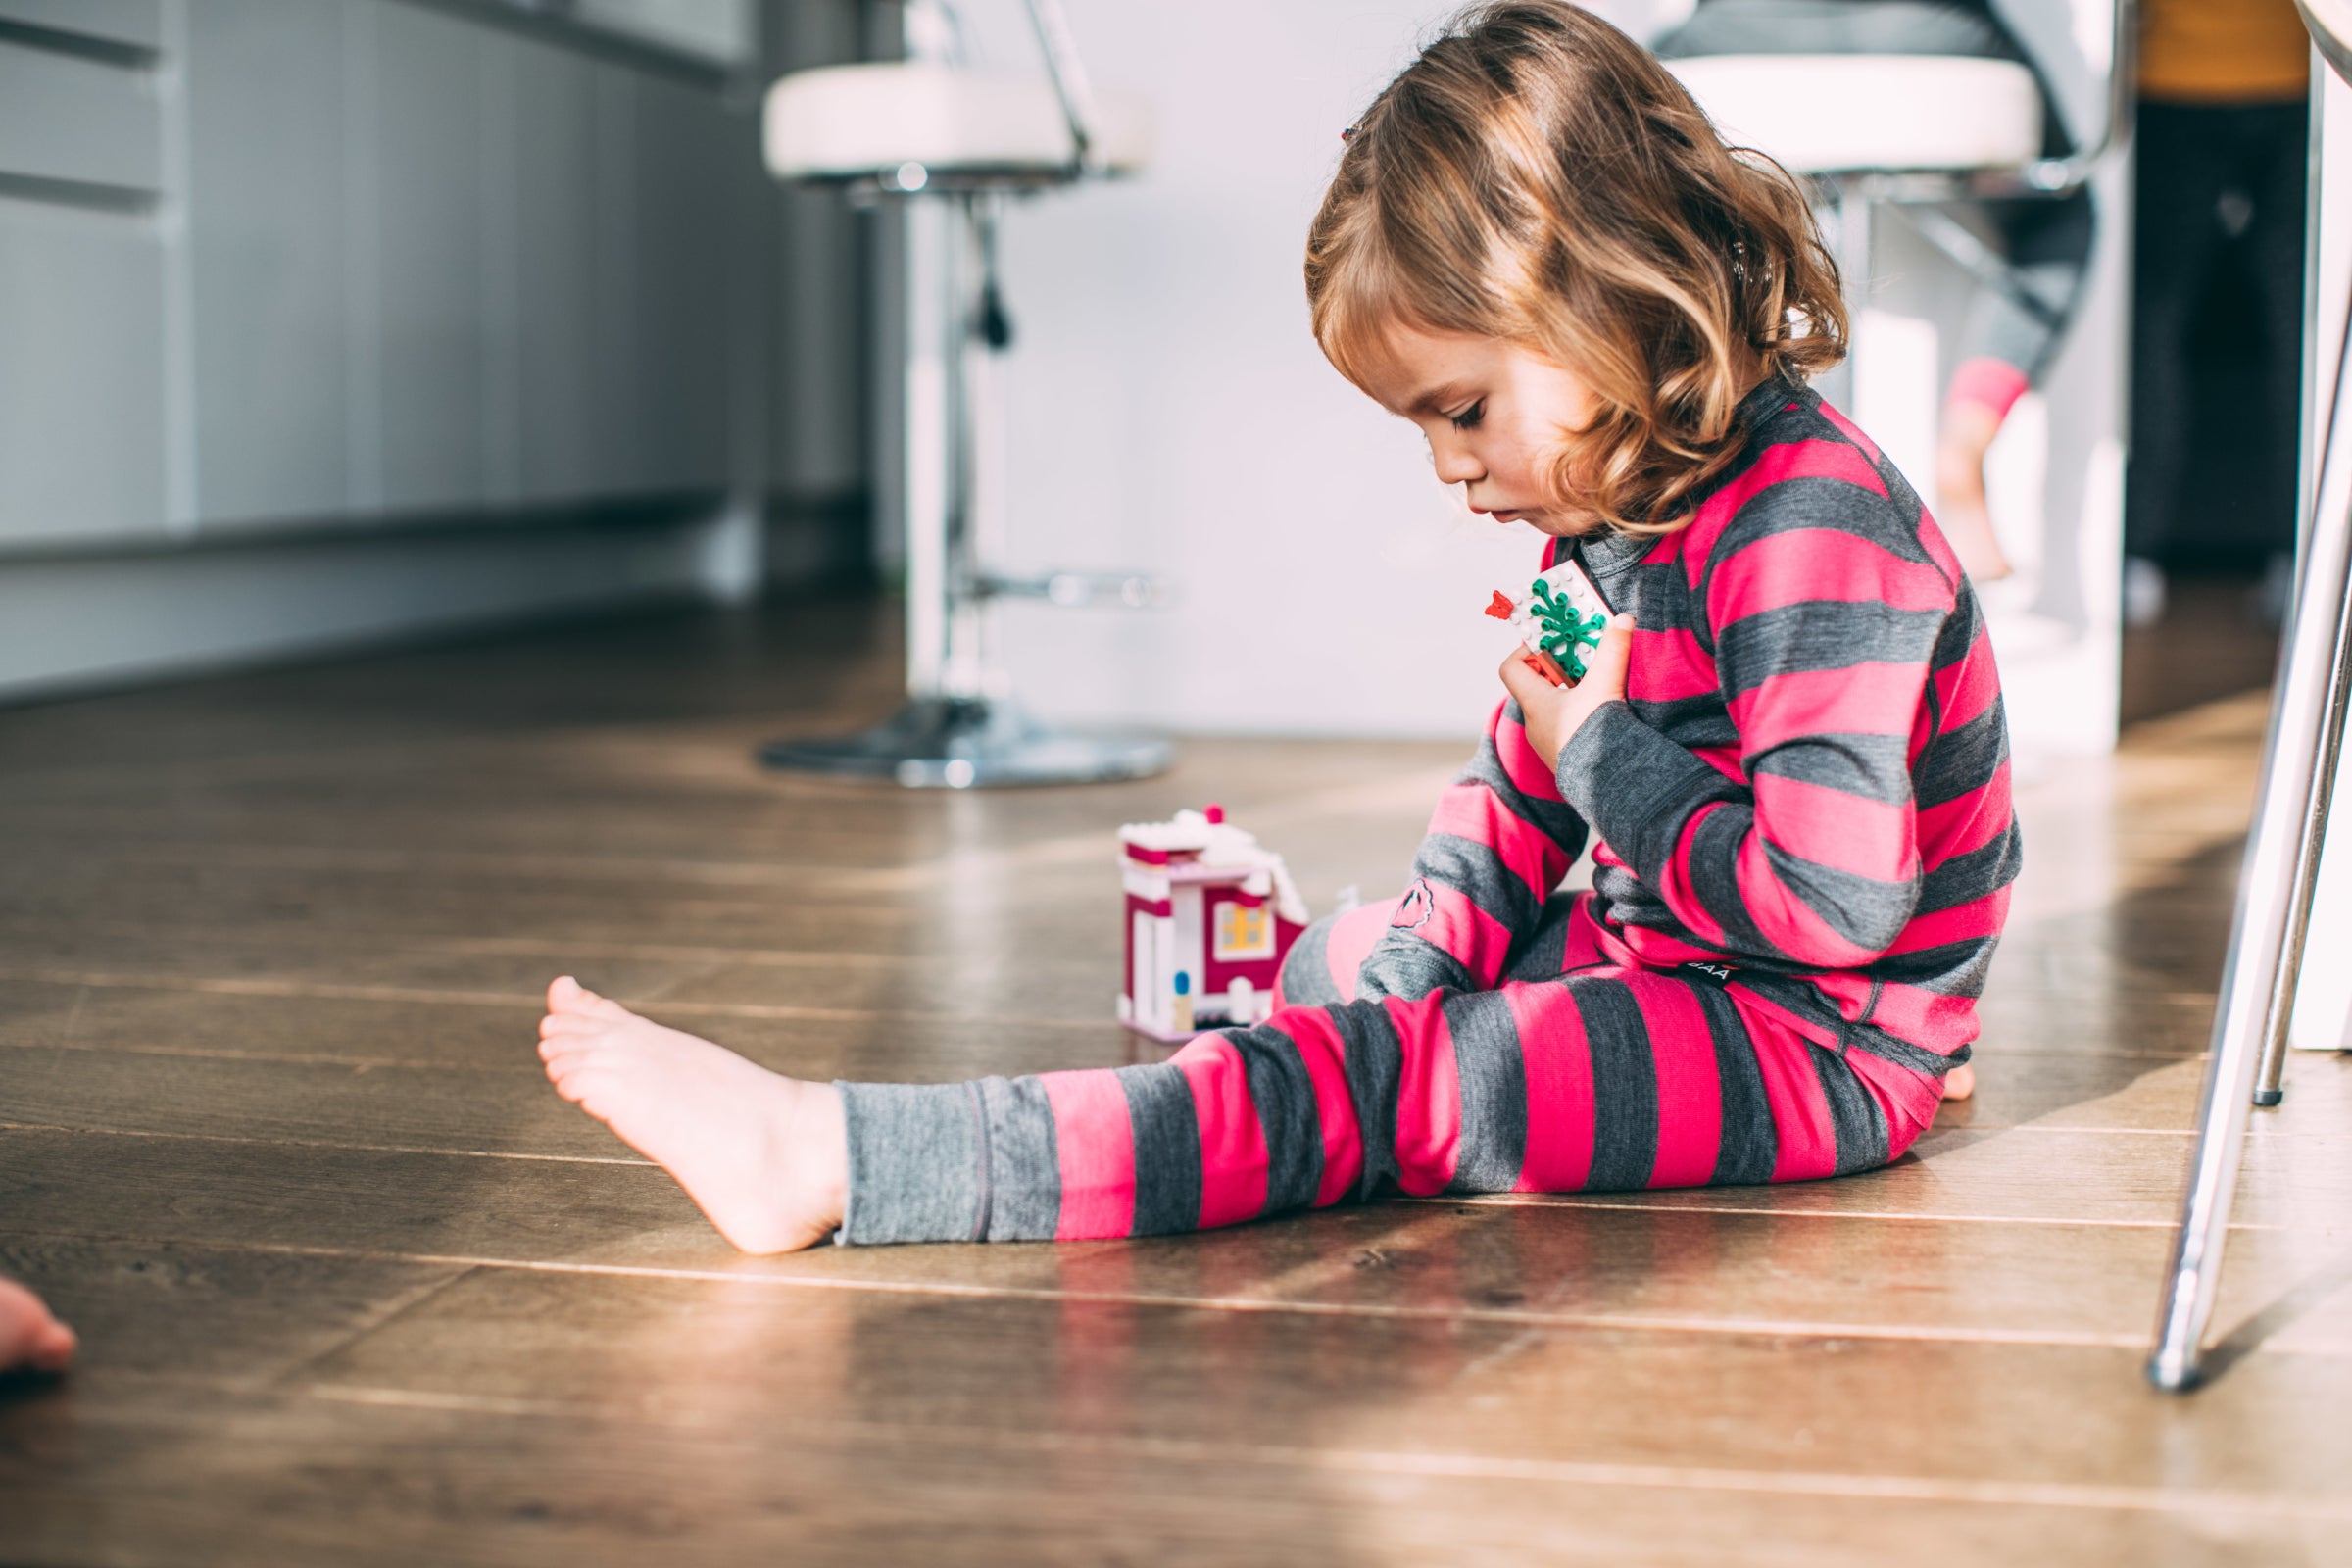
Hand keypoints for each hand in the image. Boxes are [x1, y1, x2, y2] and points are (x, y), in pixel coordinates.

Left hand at [1498, 612, 1633, 771]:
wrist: (1608, 785)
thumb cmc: (1597, 734)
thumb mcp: (1606, 685)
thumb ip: (1614, 650)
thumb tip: (1623, 619)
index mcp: (1534, 703)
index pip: (1511, 669)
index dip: (1526, 651)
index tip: (1550, 646)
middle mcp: (1534, 725)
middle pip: (1534, 687)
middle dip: (1557, 671)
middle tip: (1580, 663)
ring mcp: (1547, 745)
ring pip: (1550, 710)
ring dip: (1569, 695)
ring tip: (1596, 687)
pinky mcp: (1563, 760)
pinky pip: (1562, 731)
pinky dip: (1576, 717)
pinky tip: (1600, 716)